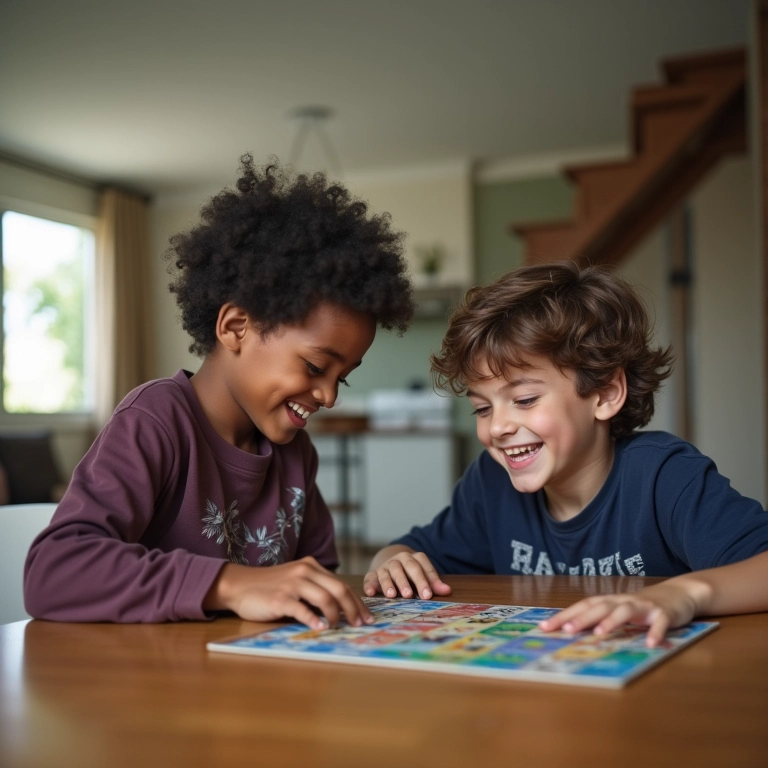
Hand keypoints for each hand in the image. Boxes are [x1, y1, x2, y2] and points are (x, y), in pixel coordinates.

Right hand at [205, 557, 373, 629]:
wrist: (239, 585)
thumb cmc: (269, 587)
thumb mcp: (295, 580)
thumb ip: (314, 588)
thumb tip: (340, 610)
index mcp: (311, 566)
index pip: (340, 584)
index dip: (356, 601)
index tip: (366, 616)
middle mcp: (305, 571)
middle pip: (338, 590)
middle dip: (353, 609)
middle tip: (361, 624)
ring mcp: (293, 584)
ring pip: (325, 598)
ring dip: (336, 615)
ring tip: (340, 628)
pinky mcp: (280, 598)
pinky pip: (302, 609)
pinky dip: (314, 619)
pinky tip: (321, 628)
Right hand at [363, 547, 451, 599]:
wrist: (392, 564)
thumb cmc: (411, 574)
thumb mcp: (423, 576)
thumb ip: (433, 584)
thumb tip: (447, 591)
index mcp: (414, 558)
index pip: (421, 567)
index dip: (424, 580)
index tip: (428, 595)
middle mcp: (399, 560)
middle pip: (403, 568)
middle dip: (406, 581)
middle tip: (409, 595)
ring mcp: (385, 566)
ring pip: (387, 572)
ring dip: (389, 583)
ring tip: (392, 595)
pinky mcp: (373, 573)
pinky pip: (370, 577)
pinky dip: (370, 584)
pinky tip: (371, 592)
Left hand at [538, 581, 698, 646]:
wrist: (680, 593)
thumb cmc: (643, 606)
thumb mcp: (621, 612)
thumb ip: (602, 620)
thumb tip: (573, 634)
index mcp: (610, 601)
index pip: (583, 606)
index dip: (564, 616)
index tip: (545, 627)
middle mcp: (624, 601)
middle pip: (600, 606)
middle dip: (582, 618)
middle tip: (565, 631)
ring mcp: (644, 605)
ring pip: (626, 611)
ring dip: (612, 621)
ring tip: (600, 634)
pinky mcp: (665, 613)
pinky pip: (660, 622)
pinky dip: (655, 632)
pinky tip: (650, 644)